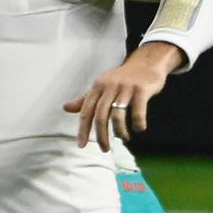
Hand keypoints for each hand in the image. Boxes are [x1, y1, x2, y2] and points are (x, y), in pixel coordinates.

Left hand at [64, 42, 184, 151]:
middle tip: (104, 149)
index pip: (86, 111)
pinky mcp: (141, 90)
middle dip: (101, 136)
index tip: (81, 145)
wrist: (147, 63)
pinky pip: (137, 112)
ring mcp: (126, 87)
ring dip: (120, 132)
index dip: (82, 129)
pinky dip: (138, 124)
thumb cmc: (122, 79)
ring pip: (118, 116)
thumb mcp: (102, 86)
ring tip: (123, 138)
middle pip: (101, 115)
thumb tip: (65, 108)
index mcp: (98, 86)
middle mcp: (110, 85)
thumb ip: (85, 99)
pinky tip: (139, 128)